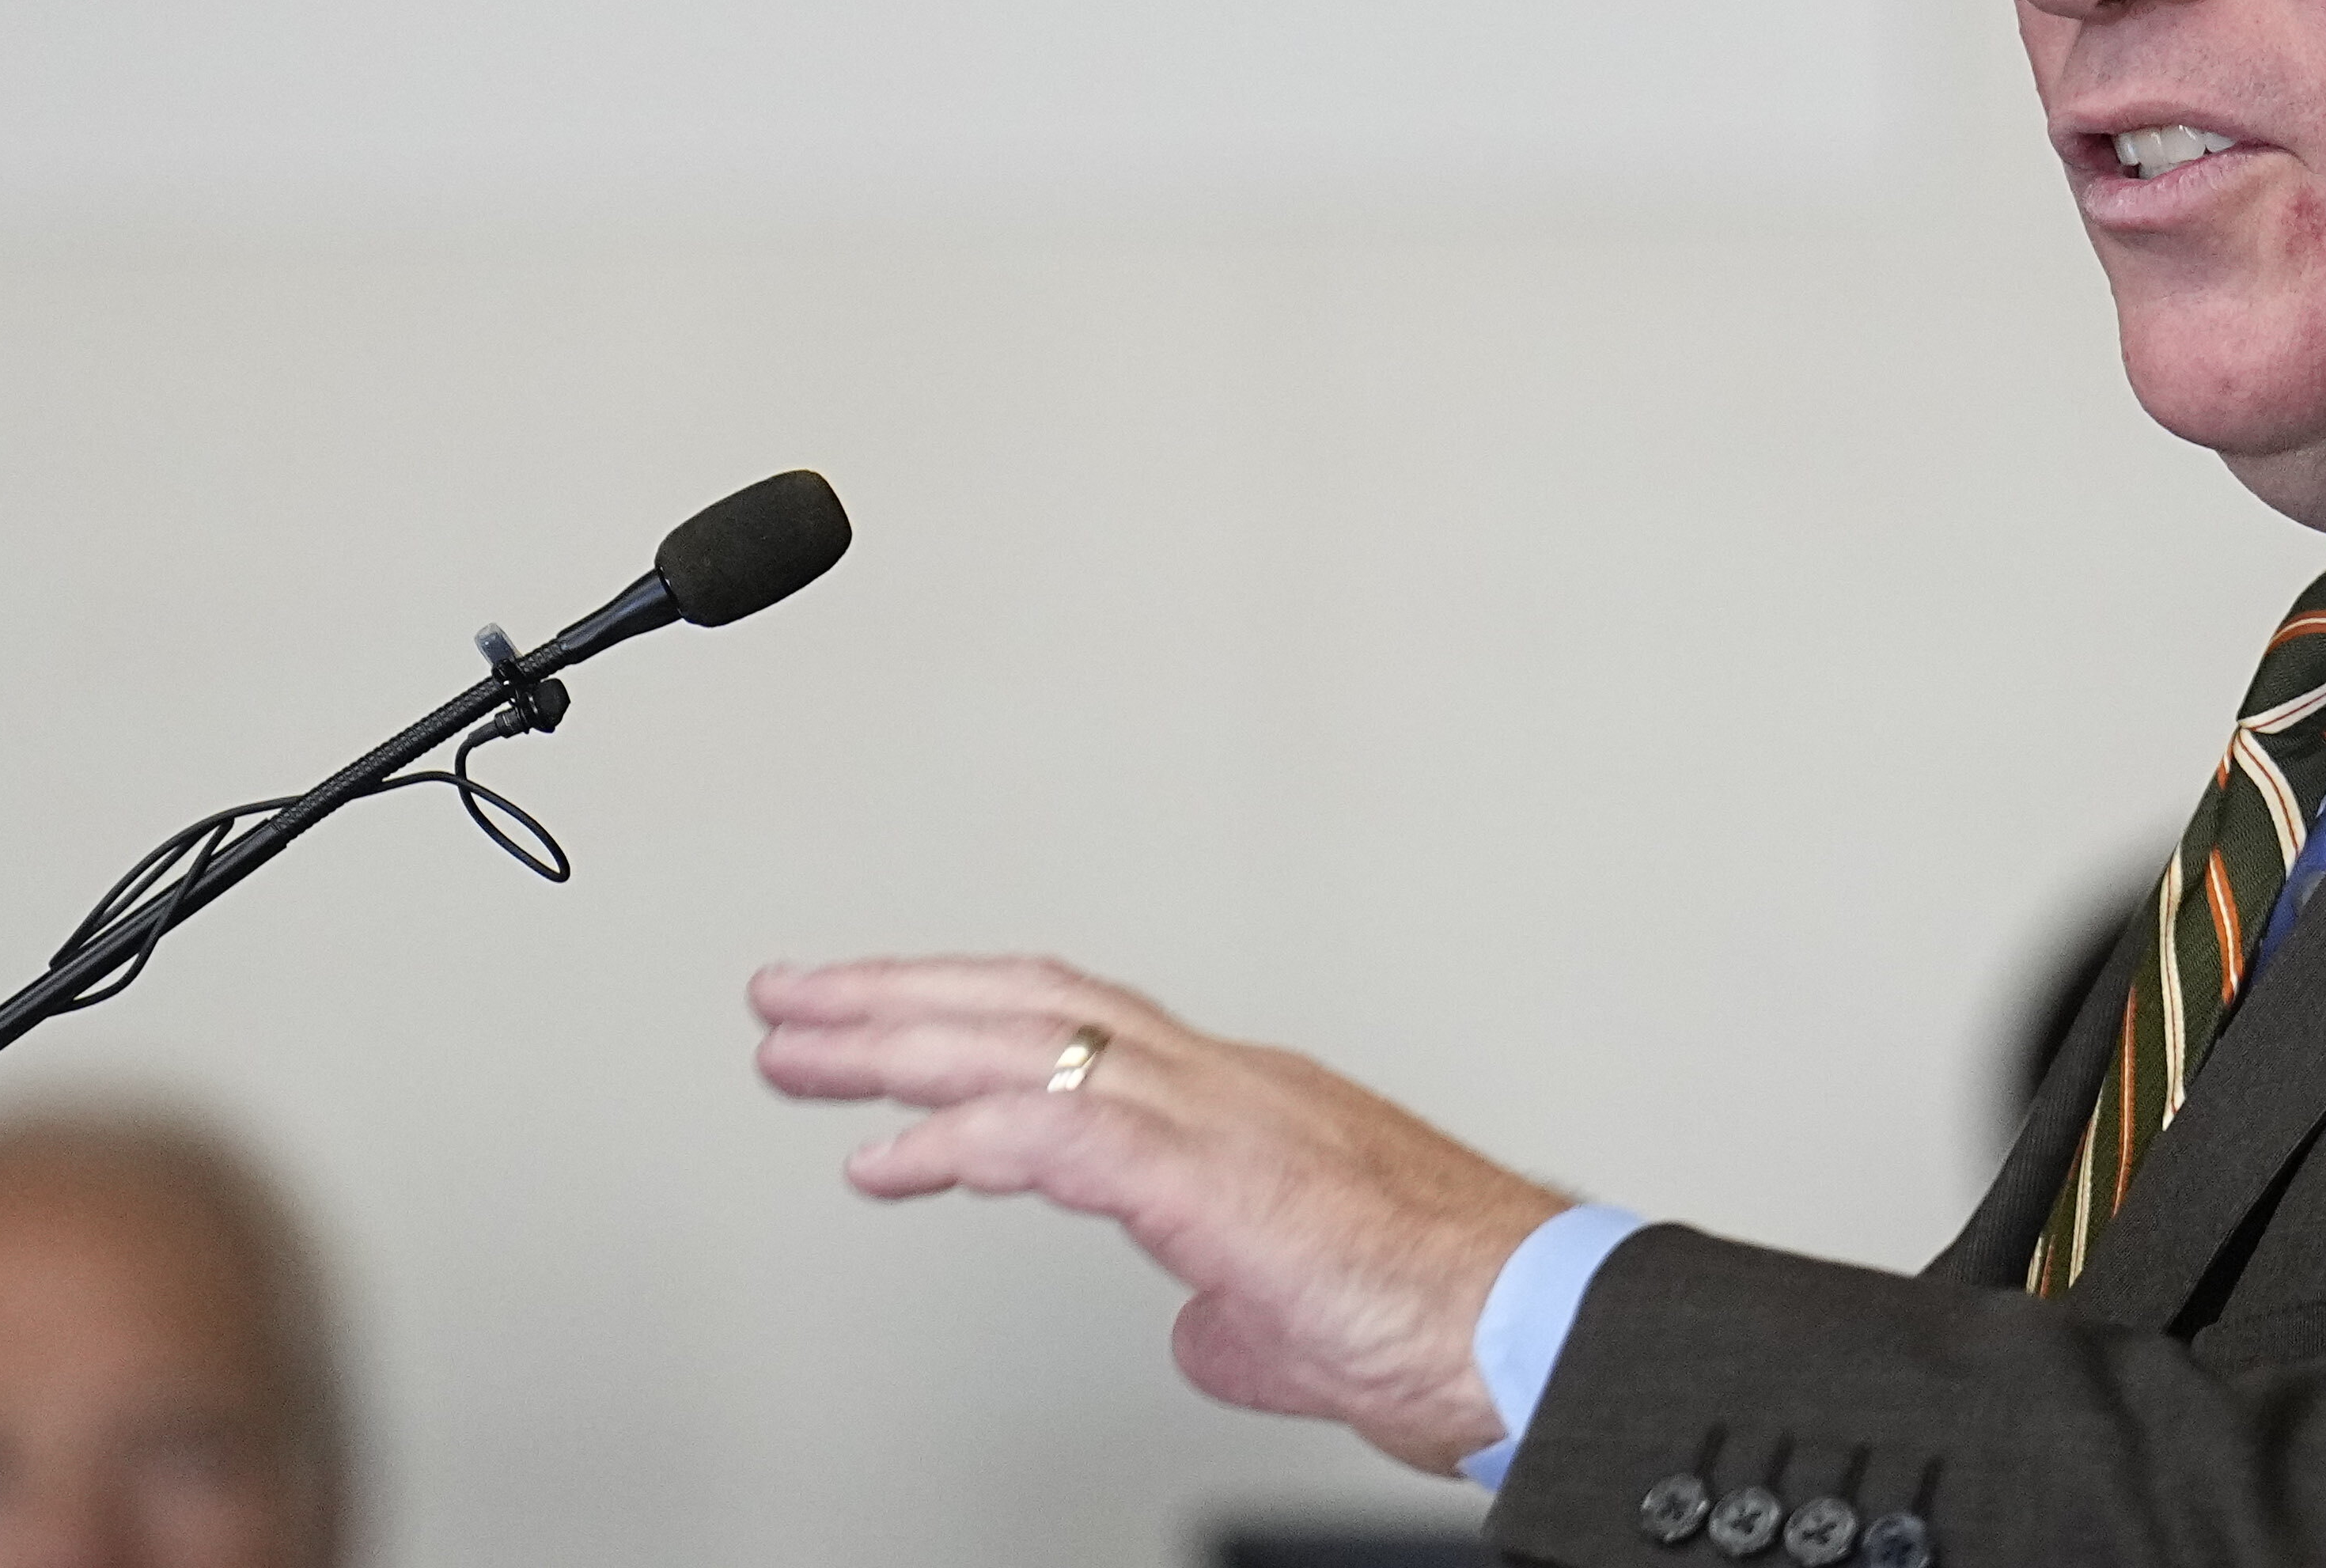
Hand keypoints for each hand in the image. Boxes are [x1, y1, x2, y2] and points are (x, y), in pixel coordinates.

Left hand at [749, 955, 1569, 1472]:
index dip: (970, 1018)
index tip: (881, 1036)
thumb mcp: (1302, 1317)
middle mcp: (1223, 1083)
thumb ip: (1229, 1308)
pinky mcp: (1211, 1177)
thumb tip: (1192, 1328)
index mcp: (1244, 1106)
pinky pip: (1054, 1132)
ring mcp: (1218, 1115)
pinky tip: (883, 1164)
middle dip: (896, 996)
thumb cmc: (1451, 1321)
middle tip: (789, 1003)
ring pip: (1028, 1034)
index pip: (1082, 1027)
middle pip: (1030, 998)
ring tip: (794, 1049)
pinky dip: (955, 1140)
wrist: (1536, 1328)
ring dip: (894, 1039)